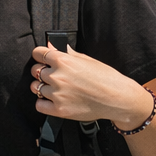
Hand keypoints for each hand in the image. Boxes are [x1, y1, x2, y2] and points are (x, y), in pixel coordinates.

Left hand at [31, 45, 152, 128]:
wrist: (119, 99)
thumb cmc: (106, 78)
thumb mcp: (86, 60)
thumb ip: (65, 53)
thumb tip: (49, 45)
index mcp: (63, 61)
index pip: (37, 53)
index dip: (40, 56)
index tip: (43, 59)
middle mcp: (57, 77)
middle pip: (35, 71)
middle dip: (41, 72)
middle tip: (53, 76)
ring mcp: (57, 94)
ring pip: (35, 88)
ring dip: (42, 87)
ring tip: (56, 89)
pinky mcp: (59, 110)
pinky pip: (39, 105)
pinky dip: (43, 103)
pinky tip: (53, 100)